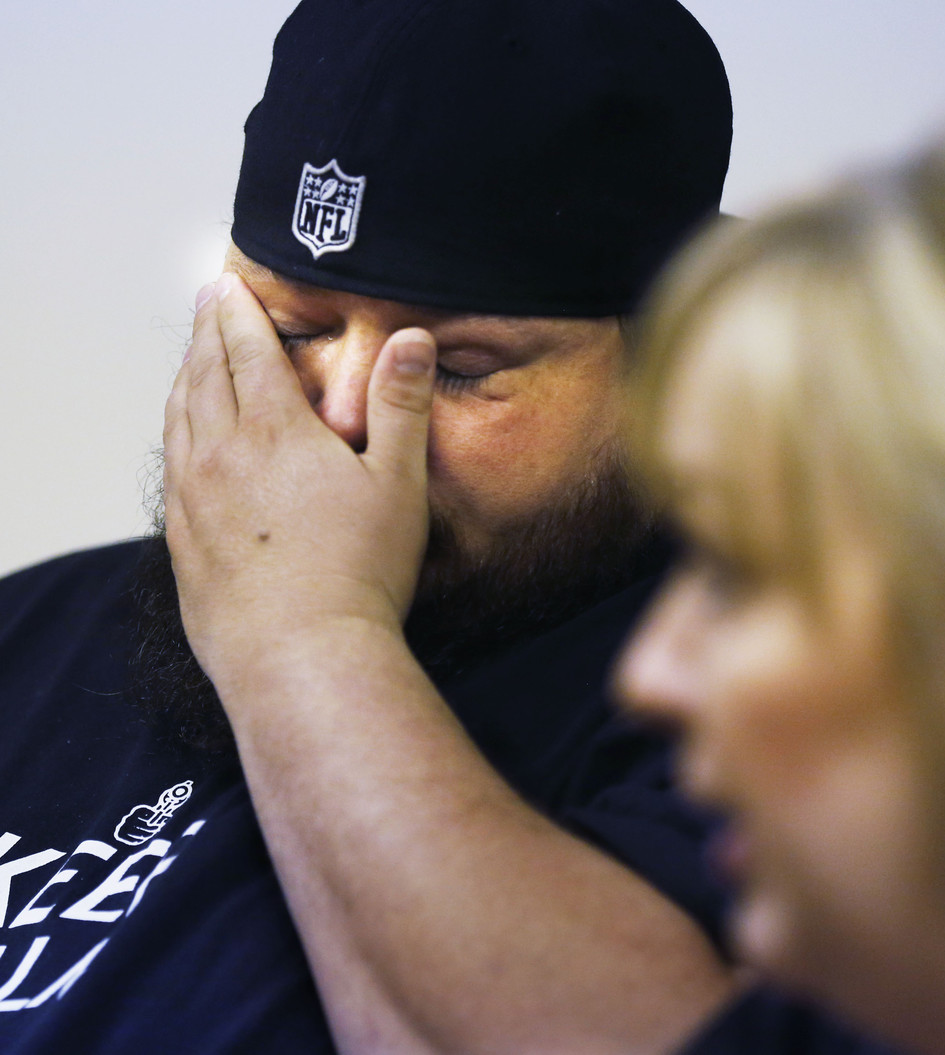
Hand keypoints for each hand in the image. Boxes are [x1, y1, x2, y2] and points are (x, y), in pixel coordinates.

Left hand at [163, 272, 436, 680]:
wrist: (301, 654)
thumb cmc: (360, 571)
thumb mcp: (399, 480)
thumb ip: (400, 404)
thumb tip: (411, 338)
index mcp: (275, 430)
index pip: (247, 351)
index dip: (238, 313)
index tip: (228, 286)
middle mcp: (221, 453)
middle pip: (204, 375)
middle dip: (207, 333)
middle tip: (208, 305)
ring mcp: (192, 498)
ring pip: (178, 418)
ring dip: (184, 379)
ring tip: (191, 361)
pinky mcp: (181, 540)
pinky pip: (169, 467)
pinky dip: (174, 434)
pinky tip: (184, 443)